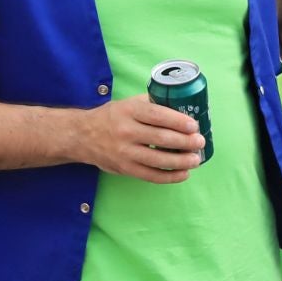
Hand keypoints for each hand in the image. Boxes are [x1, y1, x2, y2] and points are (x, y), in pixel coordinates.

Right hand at [78, 96, 204, 182]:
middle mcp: (126, 131)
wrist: (81, 136)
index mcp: (128, 111)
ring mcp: (124, 152)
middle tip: (200, 142)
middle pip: (161, 138)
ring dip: (181, 161)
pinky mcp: (125, 168)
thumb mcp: (128, 104)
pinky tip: (183, 174)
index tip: (194, 125)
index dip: (178, 121)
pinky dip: (170, 176)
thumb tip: (182, 106)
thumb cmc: (111, 117)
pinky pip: (151, 176)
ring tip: (196, 159)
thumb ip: (151, 104)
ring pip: (158, 159)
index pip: (157, 116)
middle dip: (185, 142)